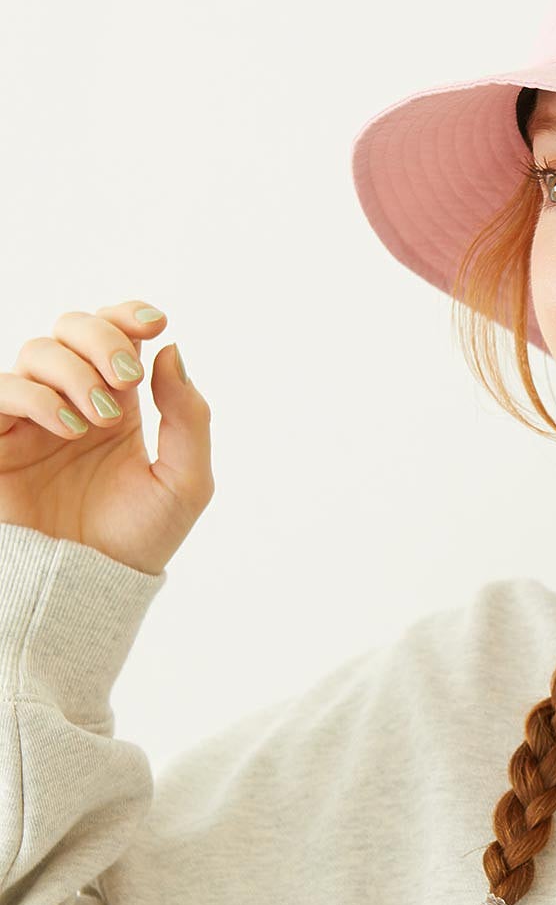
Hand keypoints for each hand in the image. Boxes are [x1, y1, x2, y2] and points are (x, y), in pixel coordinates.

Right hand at [0, 301, 212, 575]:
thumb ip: (188, 418)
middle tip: (127, 377)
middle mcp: (74, 400)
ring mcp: (32, 416)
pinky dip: (37, 397)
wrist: (89, 589)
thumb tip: (171, 350)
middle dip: (102, 338)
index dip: (129, 316)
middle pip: (72, 328)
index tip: (155, 322)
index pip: (117, 336)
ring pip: (37, 351)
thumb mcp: (184, 482)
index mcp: (120, 403)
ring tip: (101, 420)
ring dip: (76, 373)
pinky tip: (71, 427)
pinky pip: (3, 391)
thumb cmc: (137, 541)